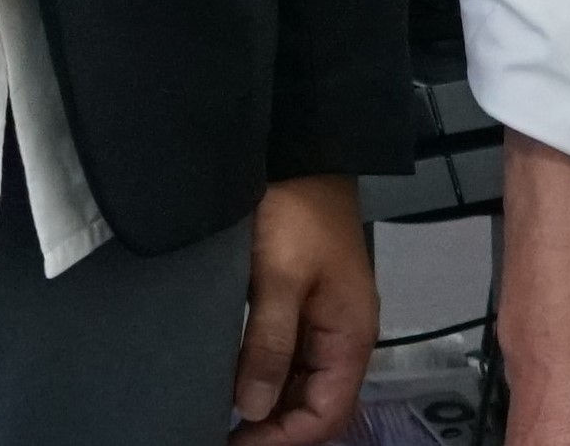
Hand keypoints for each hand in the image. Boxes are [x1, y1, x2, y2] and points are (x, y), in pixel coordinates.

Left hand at [232, 174, 379, 445]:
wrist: (303, 153)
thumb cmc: (295, 212)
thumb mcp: (278, 277)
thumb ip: (269, 344)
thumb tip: (253, 408)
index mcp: (350, 336)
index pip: (326, 415)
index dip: (283, 440)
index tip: (234, 444)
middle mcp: (343, 337)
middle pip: (315, 406)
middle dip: (273, 429)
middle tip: (219, 435)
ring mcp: (325, 322)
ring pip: (302, 386)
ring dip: (269, 406)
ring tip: (220, 419)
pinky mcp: (304, 305)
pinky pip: (291, 359)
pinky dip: (265, 377)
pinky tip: (232, 383)